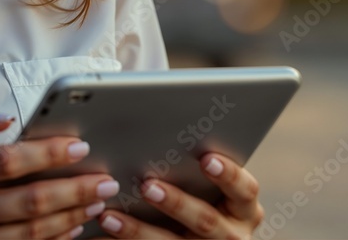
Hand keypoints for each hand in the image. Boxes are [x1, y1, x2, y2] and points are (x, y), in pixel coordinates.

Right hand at [0, 96, 121, 238]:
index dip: (45, 153)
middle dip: (73, 189)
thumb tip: (3, 116)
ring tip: (98, 200)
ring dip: (70, 216)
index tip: (77, 146)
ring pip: (30, 232)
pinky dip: (53, 239)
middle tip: (104, 179)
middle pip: (27, 202)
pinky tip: (73, 226)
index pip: (4, 161)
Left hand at [96, 152, 264, 238]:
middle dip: (175, 203)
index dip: (228, 174)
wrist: (190, 232)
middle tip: (146, 185)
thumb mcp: (205, 181)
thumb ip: (190, 158)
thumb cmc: (197, 191)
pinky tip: (102, 230)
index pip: (245, 189)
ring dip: (138, 231)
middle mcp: (232, 235)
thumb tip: (156, 119)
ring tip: (109, 215)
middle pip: (206, 220)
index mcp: (243, 208)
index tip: (206, 158)